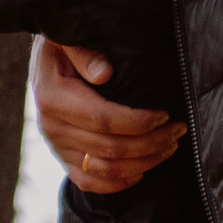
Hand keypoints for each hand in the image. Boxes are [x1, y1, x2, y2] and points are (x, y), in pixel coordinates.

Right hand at [30, 36, 183, 194]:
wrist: (44, 61)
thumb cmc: (63, 45)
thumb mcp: (67, 38)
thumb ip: (85, 53)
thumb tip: (105, 73)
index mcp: (53, 97)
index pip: (102, 119)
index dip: (138, 122)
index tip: (164, 115)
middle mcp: (52, 127)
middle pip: (109, 148)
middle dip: (151, 142)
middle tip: (178, 129)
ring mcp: (56, 147)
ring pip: (105, 169)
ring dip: (143, 162)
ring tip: (169, 146)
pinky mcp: (63, 158)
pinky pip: (89, 182)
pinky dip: (117, 183)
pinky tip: (141, 172)